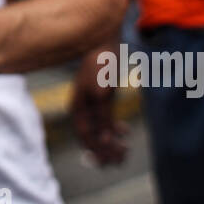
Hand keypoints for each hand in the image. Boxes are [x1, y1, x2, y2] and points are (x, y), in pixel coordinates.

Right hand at [71, 43, 127, 165]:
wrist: (105, 43)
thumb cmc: (101, 67)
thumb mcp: (103, 94)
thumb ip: (104, 119)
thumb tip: (105, 142)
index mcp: (78, 109)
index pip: (85, 137)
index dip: (98, 150)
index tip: (112, 160)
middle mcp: (82, 109)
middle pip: (92, 136)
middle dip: (106, 150)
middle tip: (121, 160)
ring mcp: (92, 104)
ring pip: (100, 129)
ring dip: (111, 142)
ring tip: (125, 151)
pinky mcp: (102, 98)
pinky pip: (106, 120)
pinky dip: (114, 128)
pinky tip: (125, 132)